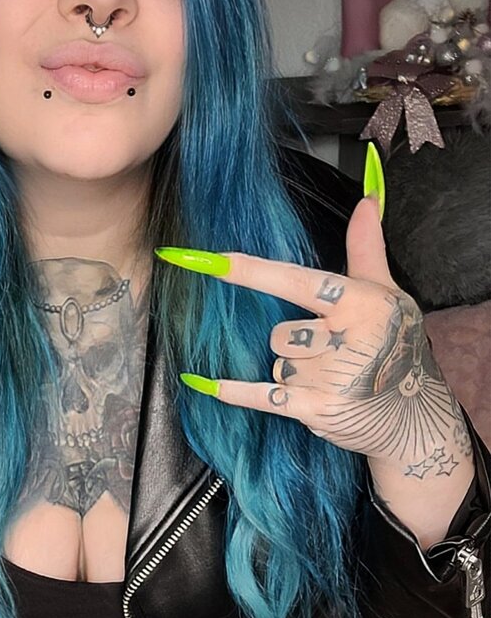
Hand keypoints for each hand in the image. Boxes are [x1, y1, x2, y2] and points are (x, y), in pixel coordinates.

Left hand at [157, 190, 463, 472]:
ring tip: (329, 378)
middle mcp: (345, 338)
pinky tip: (203, 383)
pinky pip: (262, 396)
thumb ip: (365, 249)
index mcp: (359, 303)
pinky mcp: (317, 409)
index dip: (251, 270)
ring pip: (277, 364)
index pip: (295, 281)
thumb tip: (365, 201)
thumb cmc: (395, 345)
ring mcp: (330, 377)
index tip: (212, 260)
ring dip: (292, 372)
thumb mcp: (388, 295)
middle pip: (279, 332)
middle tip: (328, 353)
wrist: (413, 415)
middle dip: (293, 343)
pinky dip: (235, 391)